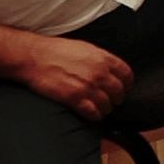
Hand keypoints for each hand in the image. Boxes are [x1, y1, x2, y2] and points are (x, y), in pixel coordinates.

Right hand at [12, 36, 132, 120]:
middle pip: (118, 91)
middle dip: (117, 98)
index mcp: (103, 58)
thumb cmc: (57, 50)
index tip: (125, 88)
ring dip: (105, 108)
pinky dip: (95, 115)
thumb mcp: (85, 47)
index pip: (126, 74)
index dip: (127, 83)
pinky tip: (92, 114)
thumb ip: (100, 59)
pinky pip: (93, 112)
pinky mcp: (75, 98)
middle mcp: (99, 73)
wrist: (35, 57)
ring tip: (101, 109)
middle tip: (112, 101)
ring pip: (107, 104)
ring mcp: (88, 86)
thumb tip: (109, 69)